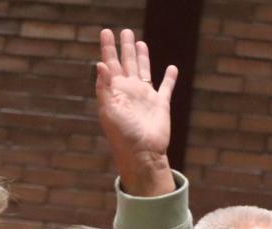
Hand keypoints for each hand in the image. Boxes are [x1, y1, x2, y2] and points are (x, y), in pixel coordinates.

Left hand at [96, 28, 176, 196]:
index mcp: (115, 90)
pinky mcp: (161, 104)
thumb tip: (100, 63)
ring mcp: (145, 97)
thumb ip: (104, 87)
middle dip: (125, 47)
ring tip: (141, 43)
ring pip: (144, 70)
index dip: (108, 48)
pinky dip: (169, 78)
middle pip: (127, 63)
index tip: (106, 32)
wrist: (142, 154)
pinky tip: (171, 68)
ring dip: (142, 57)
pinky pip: (166, 87)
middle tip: (124, 31)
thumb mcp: (109, 110)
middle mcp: (130, 91)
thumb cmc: (122, 135)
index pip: (110, 63)